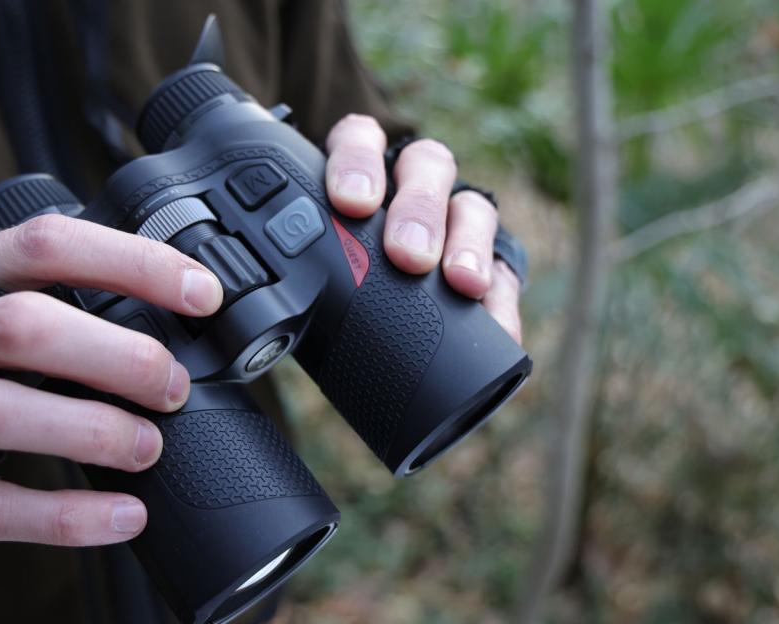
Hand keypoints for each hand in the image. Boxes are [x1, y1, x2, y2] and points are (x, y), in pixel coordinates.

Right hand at [0, 215, 223, 545]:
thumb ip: (67, 295)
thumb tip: (185, 313)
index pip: (50, 245)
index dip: (133, 263)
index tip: (202, 295)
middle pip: (20, 329)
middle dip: (113, 356)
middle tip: (171, 387)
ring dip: (85, 431)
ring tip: (148, 448)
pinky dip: (62, 515)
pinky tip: (125, 516)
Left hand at [324, 115, 521, 343]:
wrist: (387, 306)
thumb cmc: (341, 270)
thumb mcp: (322, 258)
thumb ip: (307, 266)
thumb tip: (276, 326)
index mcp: (364, 171)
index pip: (361, 139)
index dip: (357, 161)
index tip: (351, 202)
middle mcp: (415, 184)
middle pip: (426, 168)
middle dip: (418, 209)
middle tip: (407, 253)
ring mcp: (457, 218)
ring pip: (471, 209)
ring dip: (467, 244)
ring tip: (462, 283)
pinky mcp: (490, 259)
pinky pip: (502, 274)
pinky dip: (498, 301)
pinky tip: (499, 328)